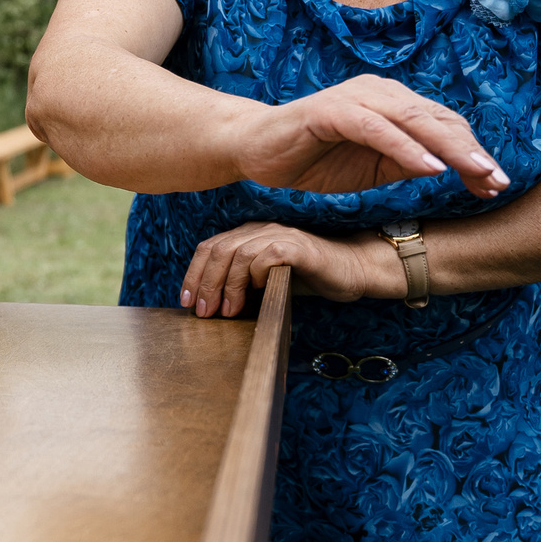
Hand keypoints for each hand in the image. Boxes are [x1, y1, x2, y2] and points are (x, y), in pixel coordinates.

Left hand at [183, 222, 395, 317]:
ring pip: (238, 253)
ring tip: (227, 311)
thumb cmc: (309, 278)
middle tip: (204, 312)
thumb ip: (242, 284)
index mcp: (250, 235)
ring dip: (228, 285)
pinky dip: (256, 275)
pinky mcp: (297, 247)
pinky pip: (267, 257)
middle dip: (206, 283)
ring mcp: (280, 235)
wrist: (353, 270)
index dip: (194, 273)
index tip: (187, 300)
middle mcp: (261, 229)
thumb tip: (211, 305)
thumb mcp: (267, 281)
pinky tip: (257, 293)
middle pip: (219, 250)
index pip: (210, 247)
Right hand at [232, 74, 506, 198]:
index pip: (442, 126)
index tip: (495, 185)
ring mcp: (356, 98)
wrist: (255, 150)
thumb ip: (408, 162)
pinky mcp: (332, 110)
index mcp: (392, 104)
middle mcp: (379, 93)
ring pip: (414, 120)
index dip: (472, 154)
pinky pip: (377, 129)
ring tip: (477, 173)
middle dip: (472, 152)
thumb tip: (452, 169)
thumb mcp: (372, 168)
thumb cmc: (313, 158)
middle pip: (437, 120)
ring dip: (449, 148)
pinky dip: (406, 148)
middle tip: (498, 180)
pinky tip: (430, 167)